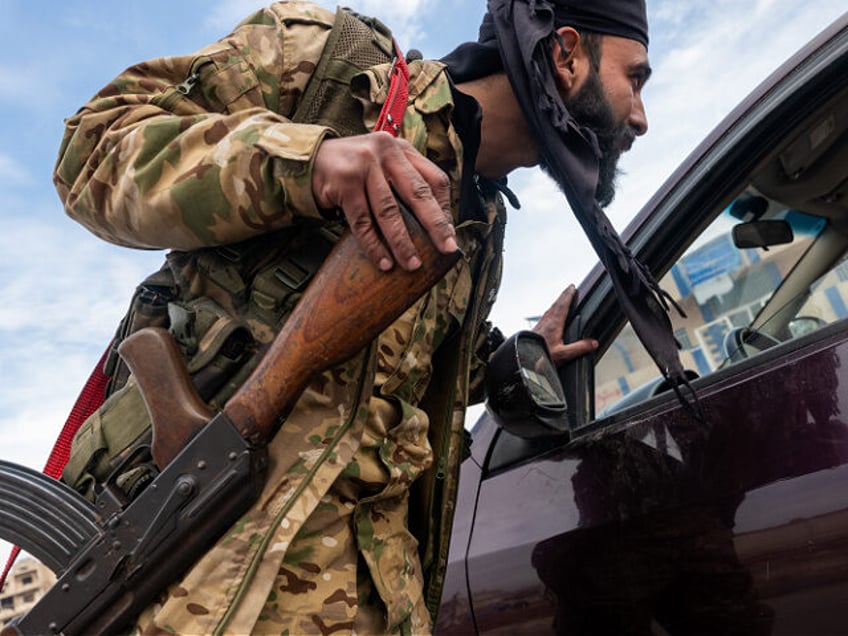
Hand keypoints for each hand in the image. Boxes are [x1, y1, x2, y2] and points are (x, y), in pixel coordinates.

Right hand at [312, 132, 457, 270]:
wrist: (307, 161)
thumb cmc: (351, 169)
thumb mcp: (381, 166)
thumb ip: (403, 182)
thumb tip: (433, 224)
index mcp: (400, 148)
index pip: (433, 179)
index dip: (443, 208)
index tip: (448, 232)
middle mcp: (385, 150)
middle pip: (417, 193)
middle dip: (434, 225)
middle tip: (446, 248)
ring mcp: (363, 164)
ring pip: (389, 211)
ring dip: (402, 242)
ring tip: (412, 264)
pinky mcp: (344, 182)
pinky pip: (363, 222)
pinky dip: (374, 246)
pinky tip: (384, 262)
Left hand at [533, 285, 597, 366]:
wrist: (522, 361)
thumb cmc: (539, 357)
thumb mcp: (563, 355)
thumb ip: (579, 348)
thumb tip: (592, 343)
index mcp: (553, 325)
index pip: (562, 306)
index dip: (568, 296)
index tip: (572, 288)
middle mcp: (545, 323)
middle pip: (555, 305)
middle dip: (563, 295)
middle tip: (569, 288)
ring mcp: (539, 326)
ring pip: (549, 310)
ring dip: (557, 302)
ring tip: (561, 299)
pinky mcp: (535, 331)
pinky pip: (544, 316)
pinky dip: (550, 311)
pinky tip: (549, 316)